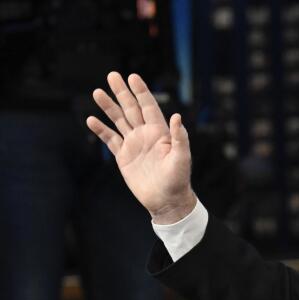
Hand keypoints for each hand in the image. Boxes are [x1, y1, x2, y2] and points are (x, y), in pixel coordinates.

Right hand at [86, 72, 194, 223]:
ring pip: (119, 120)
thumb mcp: (182, 158)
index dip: (141, 92)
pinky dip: (101, 130)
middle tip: (112, 75)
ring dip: (108, 107)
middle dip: (122, 92)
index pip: (149, 106)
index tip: (132, 77)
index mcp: (160, 132)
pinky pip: (110, 139)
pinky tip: (91, 120)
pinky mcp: (124, 156)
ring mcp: (134, 144)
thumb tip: (177, 116)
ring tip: (97, 92)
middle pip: (131, 108)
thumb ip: (180, 137)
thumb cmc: (178, 180)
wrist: (166, 200)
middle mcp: (146, 134)